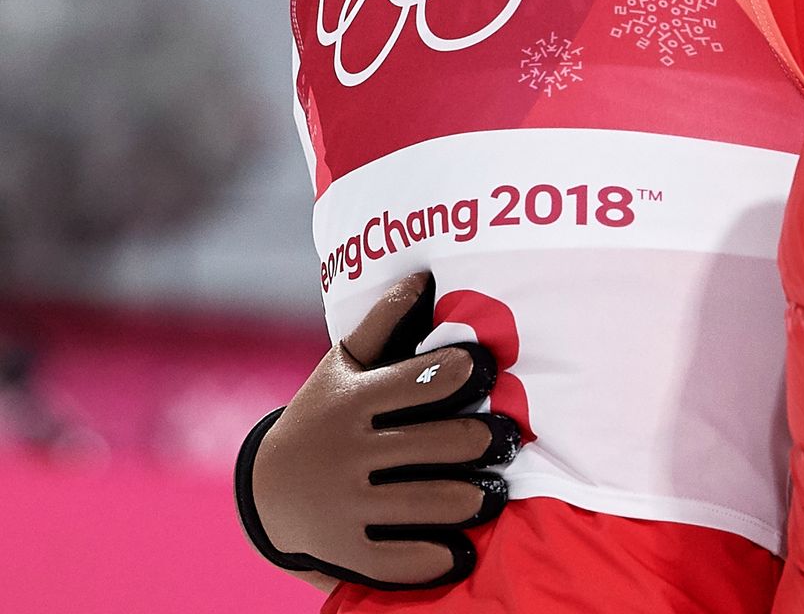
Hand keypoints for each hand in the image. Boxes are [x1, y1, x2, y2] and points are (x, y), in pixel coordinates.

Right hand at [236, 273, 519, 589]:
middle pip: (444, 443)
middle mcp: (348, 453)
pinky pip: (402, 558)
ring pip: (434, 501)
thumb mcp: (342, 368)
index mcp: (354, 402)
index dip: (472, 372)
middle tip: (507, 439)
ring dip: (477, 497)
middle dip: (486, 440)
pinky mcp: (344, 552)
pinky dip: (440, 556)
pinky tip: (462, 547)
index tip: (495, 370)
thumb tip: (425, 274)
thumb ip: (383, 321)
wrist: (265, 494)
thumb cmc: (323, 417)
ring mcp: (345, 505)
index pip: (429, 379)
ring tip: (496, 489)